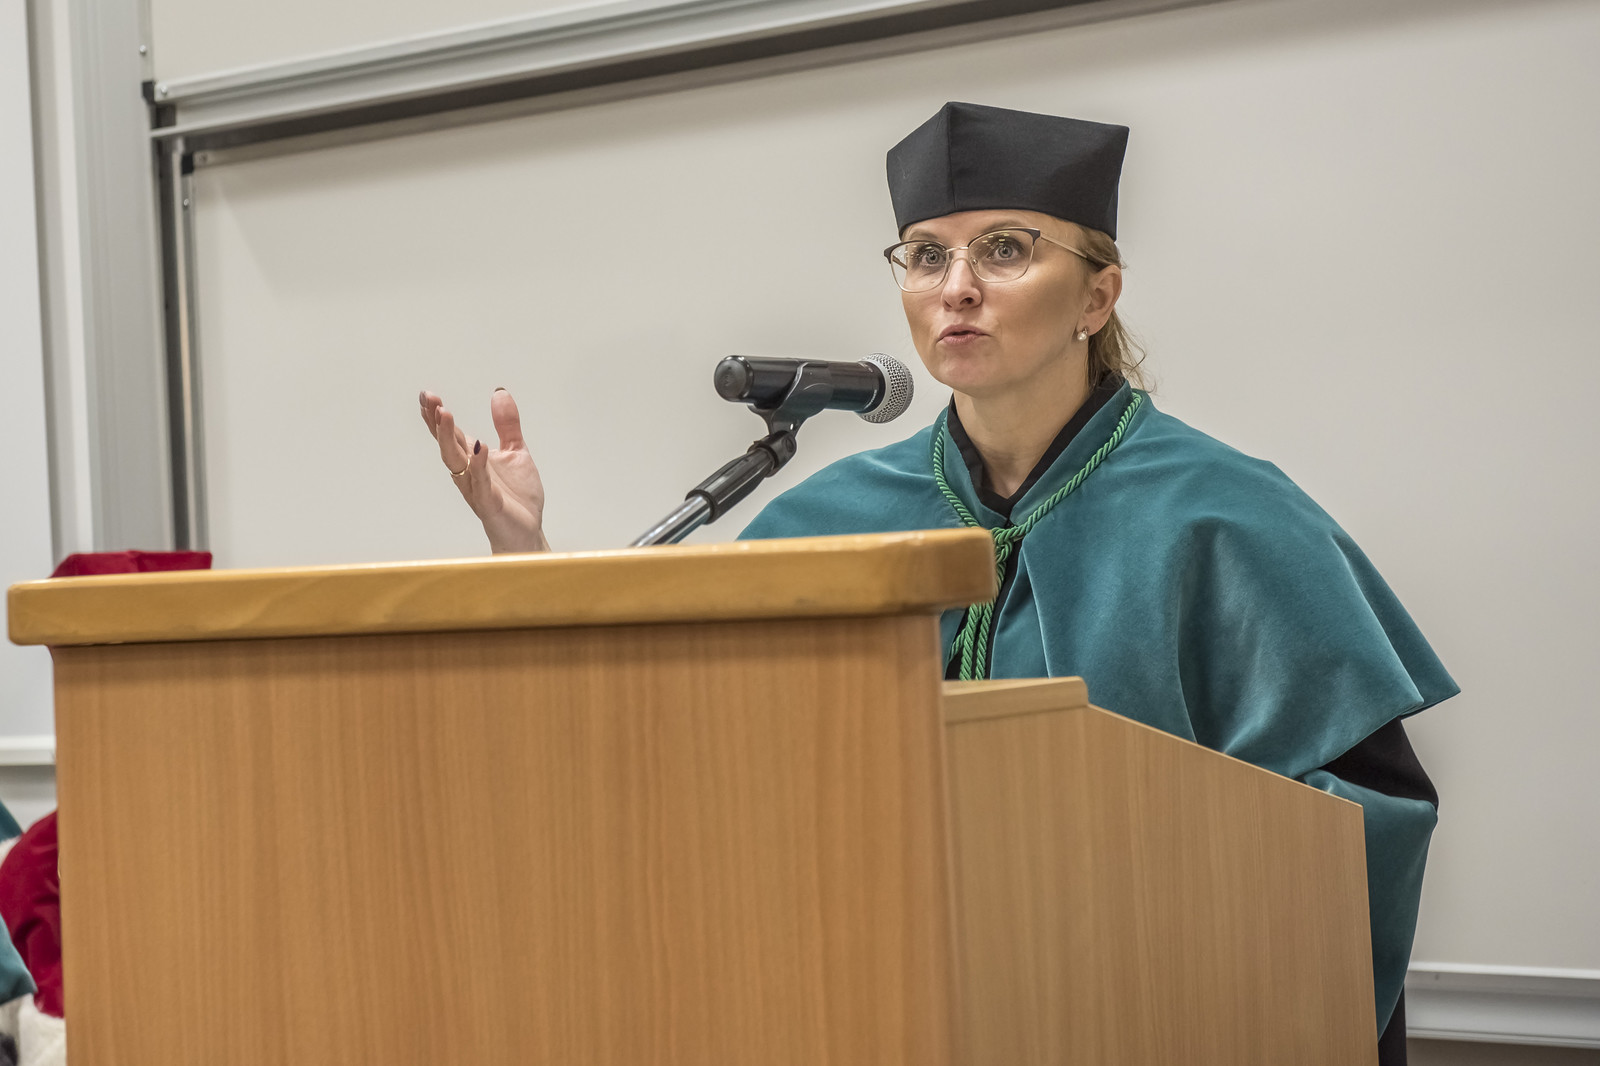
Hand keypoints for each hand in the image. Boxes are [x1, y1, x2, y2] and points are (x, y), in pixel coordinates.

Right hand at [419, 388, 550, 552]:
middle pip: (446, 444)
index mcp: (472, 459)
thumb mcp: (516, 451)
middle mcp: (468, 473)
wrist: (527, 532)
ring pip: (456, 461)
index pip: (450, 434)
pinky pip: (481, 483)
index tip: (427, 394)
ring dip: (448, 438)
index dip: (438, 415)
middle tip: (429, 399)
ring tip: (445, 414)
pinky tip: (479, 447)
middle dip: (436, 422)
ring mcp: (476, 488)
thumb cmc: (517, 498)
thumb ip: (507, 425)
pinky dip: (478, 465)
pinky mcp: (489, 503)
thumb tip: (499, 393)